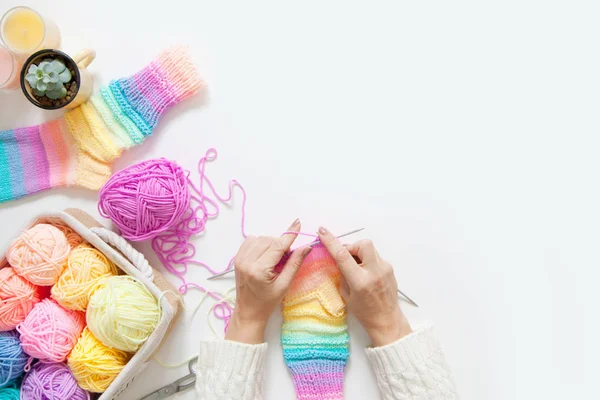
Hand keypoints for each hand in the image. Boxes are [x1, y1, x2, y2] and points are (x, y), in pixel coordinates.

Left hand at [225, 219, 311, 343]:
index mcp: (259, 270)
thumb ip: (294, 263)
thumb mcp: (284, 285)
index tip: (297, 223)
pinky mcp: (237, 258)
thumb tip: (306, 247)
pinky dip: (260, 244)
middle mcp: (247, 261)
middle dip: (280, 245)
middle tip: (285, 258)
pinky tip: (265, 255)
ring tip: (274, 259)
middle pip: (269, 240)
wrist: (248, 312)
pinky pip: (250, 241)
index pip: (277, 246)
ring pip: (260, 239)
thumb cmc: (267, 302)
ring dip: (271, 244)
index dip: (289, 234)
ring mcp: (240, 259)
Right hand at [318, 227, 411, 346]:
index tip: (323, 231)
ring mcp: (385, 268)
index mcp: (360, 281)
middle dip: (352, 246)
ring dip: (359, 253)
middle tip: (346, 256)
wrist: (387, 320)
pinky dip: (366, 260)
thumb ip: (342, 274)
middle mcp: (374, 272)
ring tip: (355, 267)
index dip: (331, 242)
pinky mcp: (389, 268)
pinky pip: (374, 256)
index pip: (343, 255)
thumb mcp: (346, 294)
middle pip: (363, 244)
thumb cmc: (364, 312)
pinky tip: (364, 272)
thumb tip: (337, 258)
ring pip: (369, 248)